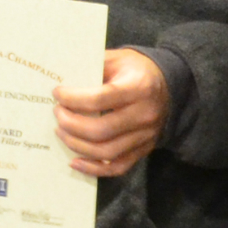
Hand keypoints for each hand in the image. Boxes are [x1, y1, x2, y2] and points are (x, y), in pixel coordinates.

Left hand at [54, 48, 169, 177]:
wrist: (170, 84)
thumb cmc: (137, 69)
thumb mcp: (118, 58)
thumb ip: (93, 67)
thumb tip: (61, 79)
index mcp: (139, 88)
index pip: (99, 99)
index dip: (73, 99)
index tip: (57, 94)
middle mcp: (145, 115)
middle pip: (100, 130)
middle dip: (71, 124)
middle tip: (57, 114)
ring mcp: (146, 136)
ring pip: (106, 152)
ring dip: (77, 145)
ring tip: (61, 132)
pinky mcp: (144, 150)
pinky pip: (117, 167)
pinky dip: (93, 168)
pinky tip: (74, 161)